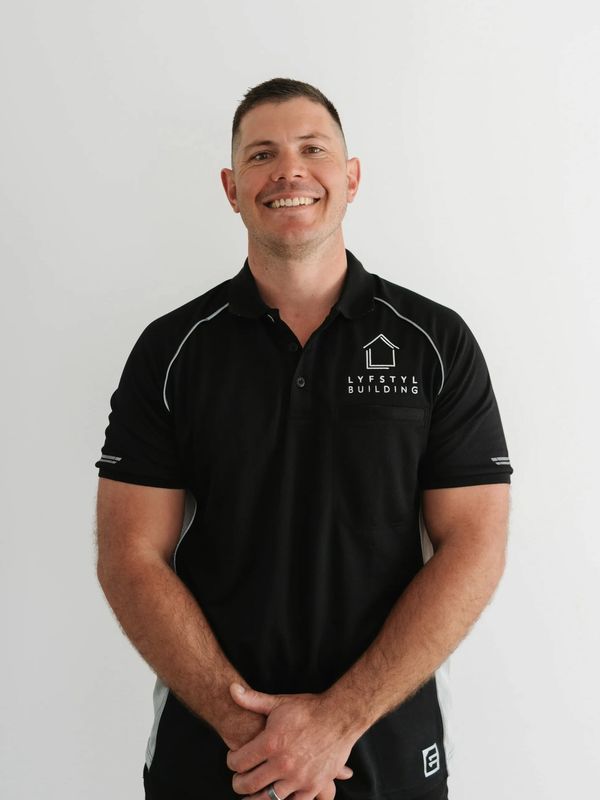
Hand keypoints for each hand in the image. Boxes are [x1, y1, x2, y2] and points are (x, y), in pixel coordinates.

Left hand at [226, 683, 356, 799]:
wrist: (340, 717)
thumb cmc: (308, 709)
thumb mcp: (279, 702)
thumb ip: (252, 699)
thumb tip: (231, 688)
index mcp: (271, 743)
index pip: (238, 762)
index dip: (231, 761)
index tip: (233, 759)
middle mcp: (282, 764)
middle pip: (248, 784)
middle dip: (239, 783)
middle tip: (239, 780)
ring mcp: (298, 778)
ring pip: (267, 799)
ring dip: (256, 797)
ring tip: (253, 793)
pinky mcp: (313, 786)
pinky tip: (276, 796)